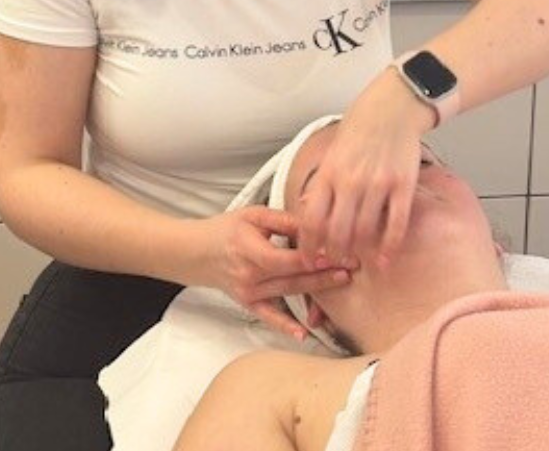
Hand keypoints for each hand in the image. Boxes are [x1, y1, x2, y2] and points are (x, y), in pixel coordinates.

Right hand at [200, 206, 350, 340]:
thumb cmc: (225, 229)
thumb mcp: (252, 215)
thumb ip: (283, 220)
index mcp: (250, 249)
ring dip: (317, 291)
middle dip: (325, 272)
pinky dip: (285, 326)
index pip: (289, 257)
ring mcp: (249, 292)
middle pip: (294, 276)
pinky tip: (304, 333)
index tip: (340, 251)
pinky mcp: (248, 304)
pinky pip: (269, 317)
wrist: (196, 252)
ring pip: (288, 293)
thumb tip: (313, 222)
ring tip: (342, 282)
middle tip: (352, 267)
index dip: (316, 256)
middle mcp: (250, 274)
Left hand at [297, 74, 432, 266]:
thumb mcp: (331, 154)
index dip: (307, 245)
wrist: (390, 109)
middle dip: (332, 254)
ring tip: (355, 262)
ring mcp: (377, 184)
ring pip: (365, 231)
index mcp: (328, 173)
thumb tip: (305, 210)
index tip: (307, 259)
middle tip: (332, 264)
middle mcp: (350, 181)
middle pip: (337, 232)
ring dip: (358, 253)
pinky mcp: (402, 186)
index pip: (311, 219)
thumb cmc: (358, 131)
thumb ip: (321, 183)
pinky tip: (385, 260)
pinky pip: (396, 224)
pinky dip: (389, 246)